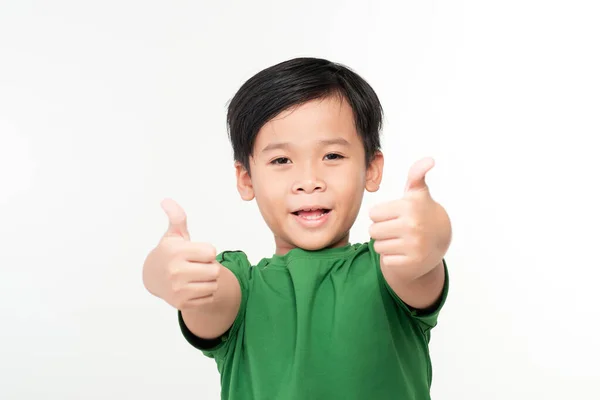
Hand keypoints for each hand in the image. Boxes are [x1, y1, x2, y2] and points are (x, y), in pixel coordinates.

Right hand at [142, 198, 219, 309]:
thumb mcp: (173, 234)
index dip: (207, 251)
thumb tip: (167, 201)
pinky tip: (194, 287)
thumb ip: (177, 217)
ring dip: (209, 280)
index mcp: (176, 252)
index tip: (196, 252)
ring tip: (196, 276)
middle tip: (197, 265)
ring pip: (214, 285)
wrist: (153, 278)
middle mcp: (176, 272)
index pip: (211, 252)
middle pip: (215, 270)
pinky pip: (209, 297)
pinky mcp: (182, 303)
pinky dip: (206, 293)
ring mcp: (178, 290)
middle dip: (210, 266)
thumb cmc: (169, 253)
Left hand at [369, 158, 450, 279]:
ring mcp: (414, 245)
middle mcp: (413, 226)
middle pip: (373, 230)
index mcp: (410, 207)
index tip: (395, 215)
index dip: (381, 214)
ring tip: (400, 239)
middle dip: (381, 230)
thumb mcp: (418, 193)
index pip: (373, 213)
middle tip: (396, 229)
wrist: (440, 240)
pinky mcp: (412, 262)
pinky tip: (404, 252)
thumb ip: (416, 175)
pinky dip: (392, 257)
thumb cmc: (421, 212)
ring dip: (385, 244)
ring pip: (378, 246)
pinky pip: (386, 260)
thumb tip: (429, 160)